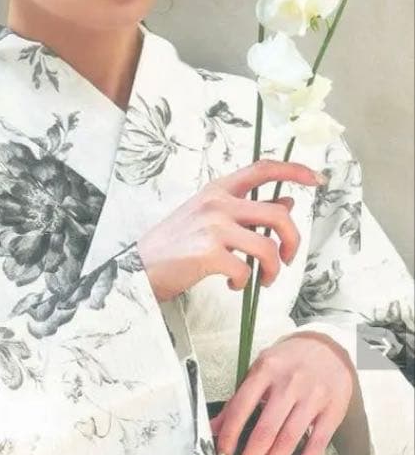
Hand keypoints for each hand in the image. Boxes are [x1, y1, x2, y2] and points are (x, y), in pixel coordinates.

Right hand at [137, 159, 324, 301]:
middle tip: (288, 257)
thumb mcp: (209, 217)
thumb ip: (246, 210)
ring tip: (264, 280)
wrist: (138, 267)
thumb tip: (285, 201)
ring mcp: (213, 228)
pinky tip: (233, 286)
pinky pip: (245, 270)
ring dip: (273, 269)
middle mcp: (217, 204)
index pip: (263, 169)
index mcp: (218, 190)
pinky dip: (244, 283)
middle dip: (292, 240)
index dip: (294, 171)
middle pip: (278, 215)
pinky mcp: (208, 254)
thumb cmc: (174, 245)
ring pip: (267, 247)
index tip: (315, 180)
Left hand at [209, 331, 355, 454]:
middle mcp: (290, 383)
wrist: (329, 346)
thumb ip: (237, 400)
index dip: (230, 435)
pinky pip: (316, 446)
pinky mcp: (333, 411)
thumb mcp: (259, 370)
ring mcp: (313, 398)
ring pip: (289, 440)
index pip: (242, 407)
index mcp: (266, 370)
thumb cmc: (288, 360)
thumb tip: (213, 428)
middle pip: (267, 429)